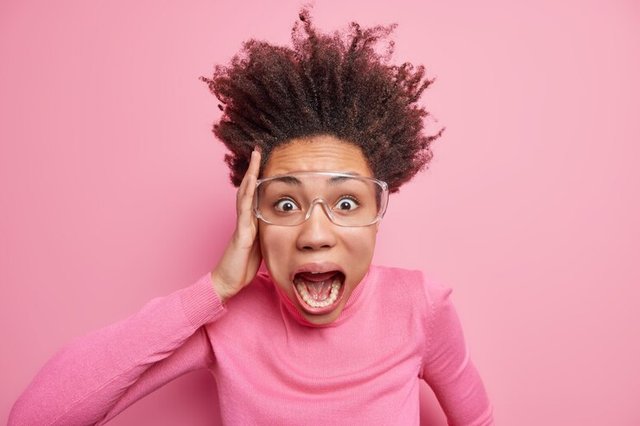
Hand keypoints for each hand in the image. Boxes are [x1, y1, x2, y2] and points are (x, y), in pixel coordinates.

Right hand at [211, 148, 262, 301]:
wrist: (228, 281)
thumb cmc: (243, 265)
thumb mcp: (263, 245)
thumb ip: (269, 232)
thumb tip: (284, 223)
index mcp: (251, 221)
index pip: (256, 194)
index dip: (260, 177)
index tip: (265, 160)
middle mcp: (245, 219)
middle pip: (248, 188)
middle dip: (253, 169)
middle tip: (258, 149)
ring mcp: (242, 224)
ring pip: (245, 194)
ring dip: (250, 175)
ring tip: (254, 157)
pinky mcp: (242, 233)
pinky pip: (244, 210)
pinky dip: (247, 194)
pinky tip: (250, 182)